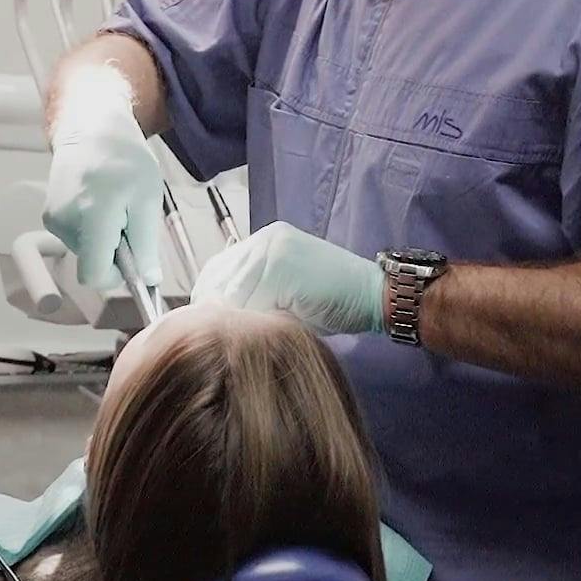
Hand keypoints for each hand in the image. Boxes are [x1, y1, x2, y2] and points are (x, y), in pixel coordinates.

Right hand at [42, 65, 163, 289]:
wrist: (90, 127)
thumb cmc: (125, 159)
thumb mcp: (147, 199)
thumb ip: (145, 245)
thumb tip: (147, 281)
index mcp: (92, 216)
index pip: (94, 276)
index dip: (117, 276)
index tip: (133, 258)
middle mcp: (64, 221)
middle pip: (92, 263)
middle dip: (114, 251)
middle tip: (128, 217)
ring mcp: (53, 218)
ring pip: (85, 250)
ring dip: (104, 237)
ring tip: (114, 203)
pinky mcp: (49, 215)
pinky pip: (77, 237)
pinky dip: (92, 228)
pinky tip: (99, 201)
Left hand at [189, 223, 384, 334]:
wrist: (372, 295)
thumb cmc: (332, 299)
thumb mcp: (287, 289)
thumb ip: (256, 291)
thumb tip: (218, 317)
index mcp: (265, 240)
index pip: (218, 269)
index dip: (209, 299)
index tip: (208, 325)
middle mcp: (265, 239)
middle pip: (220, 280)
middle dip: (217, 312)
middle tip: (220, 339)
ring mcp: (274, 251)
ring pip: (234, 295)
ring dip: (237, 321)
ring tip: (242, 340)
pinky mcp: (282, 268)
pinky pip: (253, 303)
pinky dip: (253, 323)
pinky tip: (261, 335)